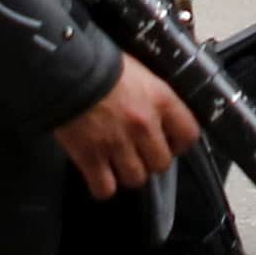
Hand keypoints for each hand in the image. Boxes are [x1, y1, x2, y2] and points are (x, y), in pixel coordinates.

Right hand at [52, 55, 198, 199]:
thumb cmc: (103, 66)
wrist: (66, 70)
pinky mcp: (89, 157)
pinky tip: (100, 176)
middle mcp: (144, 125)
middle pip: (161, 164)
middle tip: (140, 154)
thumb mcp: (141, 73)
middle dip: (152, 162)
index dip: (180, 143)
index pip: (189, 135)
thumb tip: (161, 109)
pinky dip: (103, 186)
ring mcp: (117, 143)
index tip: (171, 143)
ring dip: (128, 174)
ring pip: (136, 178)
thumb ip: (154, 95)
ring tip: (119, 164)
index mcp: (161, 101)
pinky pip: (105, 188)